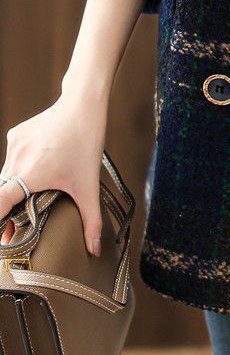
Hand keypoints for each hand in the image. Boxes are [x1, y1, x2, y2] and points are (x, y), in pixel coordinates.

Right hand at [0, 92, 107, 255]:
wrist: (84, 105)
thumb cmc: (85, 142)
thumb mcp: (89, 184)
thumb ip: (91, 220)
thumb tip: (94, 249)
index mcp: (30, 174)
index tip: (1, 237)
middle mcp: (17, 159)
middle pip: (3, 193)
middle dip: (6, 214)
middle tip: (12, 233)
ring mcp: (15, 145)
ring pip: (7, 174)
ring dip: (13, 189)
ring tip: (26, 202)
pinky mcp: (16, 134)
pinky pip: (12, 157)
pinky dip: (19, 167)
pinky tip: (34, 169)